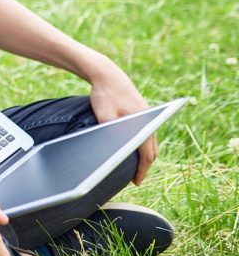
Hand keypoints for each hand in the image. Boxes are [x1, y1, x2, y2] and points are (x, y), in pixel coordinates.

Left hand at [87, 62, 156, 184]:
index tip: (137, 182)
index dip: (142, 170)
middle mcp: (149, 119)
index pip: (146, 153)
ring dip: (144, 154)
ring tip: (134, 167)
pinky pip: (146, 132)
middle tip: (135, 179)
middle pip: (151, 149)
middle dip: (144, 165)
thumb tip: (118, 153)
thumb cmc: (104, 95)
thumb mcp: (105, 117)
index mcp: (143, 122)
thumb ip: (112, 134)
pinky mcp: (141, 110)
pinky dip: (142, 143)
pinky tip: (132, 148)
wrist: (107, 74)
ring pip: (149, 140)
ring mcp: (147, 114)